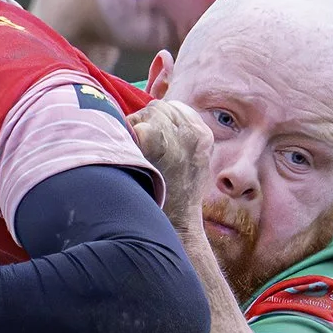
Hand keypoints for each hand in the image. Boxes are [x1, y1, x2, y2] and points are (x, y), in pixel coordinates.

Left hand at [128, 98, 212, 239]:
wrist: (175, 224)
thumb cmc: (177, 198)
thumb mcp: (193, 164)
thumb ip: (183, 139)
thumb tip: (157, 121)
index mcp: (204, 136)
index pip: (176, 109)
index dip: (159, 121)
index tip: (151, 138)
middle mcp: (193, 132)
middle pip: (159, 108)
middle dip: (146, 122)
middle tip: (140, 149)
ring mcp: (175, 135)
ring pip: (146, 113)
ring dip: (135, 128)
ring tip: (137, 154)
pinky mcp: (155, 141)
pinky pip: (134, 124)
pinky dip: (128, 137)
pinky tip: (131, 156)